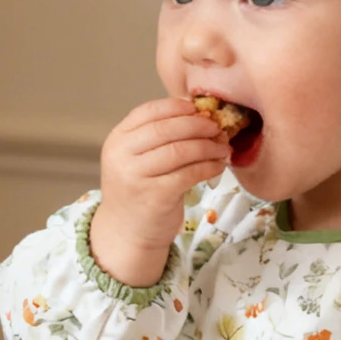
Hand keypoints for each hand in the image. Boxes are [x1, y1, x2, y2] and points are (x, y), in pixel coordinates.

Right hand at [89, 97, 229, 286]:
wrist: (127, 232)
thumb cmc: (139, 191)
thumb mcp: (138, 159)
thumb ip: (158, 138)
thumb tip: (199, 114)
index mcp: (117, 140)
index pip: (148, 111)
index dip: (177, 107)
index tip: (198, 108)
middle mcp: (122, 155)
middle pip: (166, 128)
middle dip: (197, 125)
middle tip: (217, 128)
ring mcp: (136, 176)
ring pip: (180, 150)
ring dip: (208, 146)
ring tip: (222, 148)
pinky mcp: (155, 195)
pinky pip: (189, 173)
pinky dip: (209, 166)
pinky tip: (219, 166)